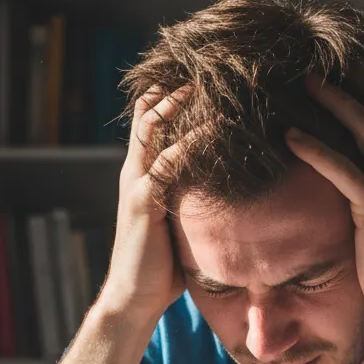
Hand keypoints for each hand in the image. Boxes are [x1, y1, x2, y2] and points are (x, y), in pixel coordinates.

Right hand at [97, 85, 191, 324]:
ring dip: (177, 103)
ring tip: (205, 82)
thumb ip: (193, 203)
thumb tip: (228, 195)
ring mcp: (136, 184)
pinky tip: (213, 129)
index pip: (149, 123)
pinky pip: (167, 162)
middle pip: (148, 114)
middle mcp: (134, 173)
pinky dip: (189, 143)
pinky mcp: (144, 202)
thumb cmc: (161, 267)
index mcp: (141, 176)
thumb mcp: (179, 225)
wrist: (135, 297)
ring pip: (152, 129)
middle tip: (206, 66)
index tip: (199, 78)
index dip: (169, 97)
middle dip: (173, 88)